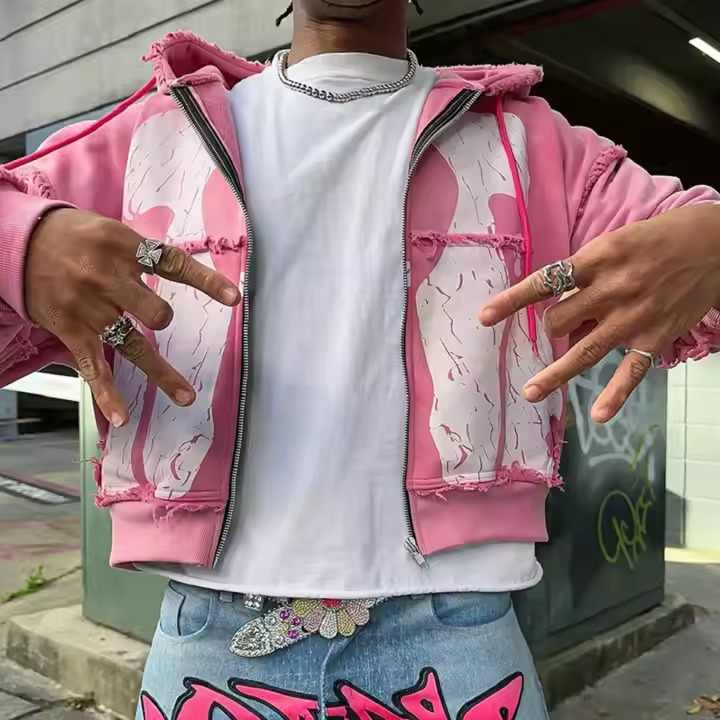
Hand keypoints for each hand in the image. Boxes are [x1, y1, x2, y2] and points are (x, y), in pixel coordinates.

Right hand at [25, 208, 240, 427]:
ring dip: (161, 374)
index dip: (206, 282)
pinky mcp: (71, 330)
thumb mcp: (111, 230)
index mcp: (124, 248)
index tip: (235, 298)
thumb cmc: (74, 235)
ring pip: (132, 345)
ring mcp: (90, 308)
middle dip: (162, 318)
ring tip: (186, 396)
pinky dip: (106, 393)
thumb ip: (144, 253)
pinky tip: (121, 416)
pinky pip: (93, 366)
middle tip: (159, 318)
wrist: (19, 241)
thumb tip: (183, 269)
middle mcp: (108, 279)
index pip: (173, 265)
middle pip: (154, 311)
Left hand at [479, 204, 719, 422]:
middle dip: (549, 329)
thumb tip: (558, 310)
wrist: (714, 245)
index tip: (484, 318)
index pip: (544, 283)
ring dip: (554, 374)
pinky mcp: (655, 337)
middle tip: (554, 330)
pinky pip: (631, 372)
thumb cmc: (656, 239)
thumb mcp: (613, 243)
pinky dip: (615, 395)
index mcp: (596, 260)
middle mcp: (611, 289)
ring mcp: (633, 317)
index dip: (511, 301)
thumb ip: (584, 276)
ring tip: (531, 392)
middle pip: (558, 320)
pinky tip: (598, 415)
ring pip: (584, 350)